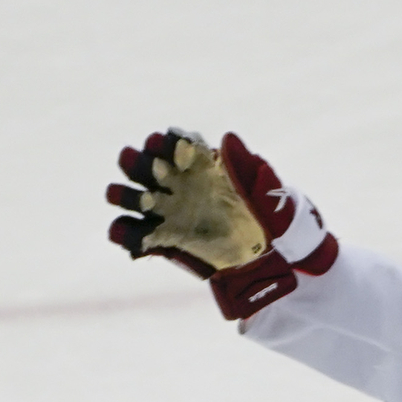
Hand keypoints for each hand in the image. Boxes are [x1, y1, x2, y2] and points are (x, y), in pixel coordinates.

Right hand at [106, 129, 335, 319]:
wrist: (273, 262)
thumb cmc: (275, 221)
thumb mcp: (269, 194)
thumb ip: (249, 168)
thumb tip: (229, 138)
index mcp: (202, 165)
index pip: (176, 145)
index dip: (165, 142)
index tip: (163, 144)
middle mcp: (180, 185)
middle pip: (147, 167)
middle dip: (138, 163)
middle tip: (142, 166)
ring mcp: (170, 212)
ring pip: (135, 198)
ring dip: (125, 195)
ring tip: (131, 199)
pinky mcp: (165, 240)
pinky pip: (136, 236)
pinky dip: (126, 235)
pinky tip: (130, 236)